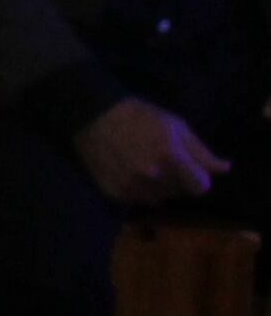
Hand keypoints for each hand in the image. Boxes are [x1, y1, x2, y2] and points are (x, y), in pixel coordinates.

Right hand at [78, 95, 234, 207]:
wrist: (90, 115)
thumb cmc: (138, 115)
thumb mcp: (174, 125)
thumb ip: (200, 151)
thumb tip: (224, 169)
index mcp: (171, 157)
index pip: (200, 187)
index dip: (196, 177)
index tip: (187, 167)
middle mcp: (153, 177)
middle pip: (179, 192)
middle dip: (175, 179)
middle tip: (160, 159)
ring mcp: (131, 187)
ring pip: (158, 199)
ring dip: (156, 187)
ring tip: (142, 165)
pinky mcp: (114, 193)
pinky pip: (137, 199)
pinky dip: (136, 189)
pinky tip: (127, 170)